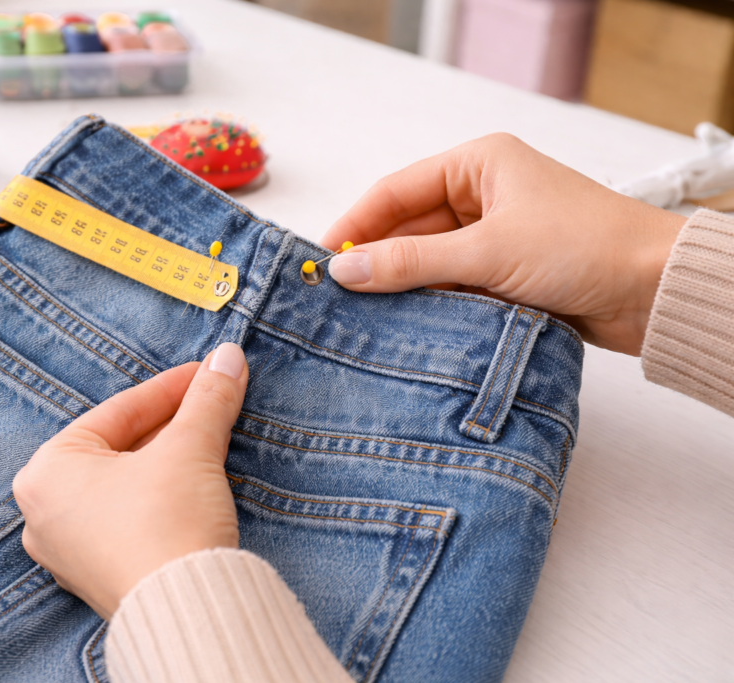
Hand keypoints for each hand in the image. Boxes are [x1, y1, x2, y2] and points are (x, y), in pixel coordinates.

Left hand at [12, 343, 247, 618]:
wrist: (186, 609)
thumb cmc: (168, 524)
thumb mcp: (191, 448)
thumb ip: (208, 399)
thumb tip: (229, 358)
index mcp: (47, 470)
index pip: (119, 411)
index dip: (172, 387)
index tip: (208, 373)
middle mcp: (44, 511)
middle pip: (119, 447)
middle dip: (171, 423)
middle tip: (212, 402)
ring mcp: (68, 549)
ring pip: (124, 484)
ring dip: (167, 459)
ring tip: (208, 438)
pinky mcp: (98, 576)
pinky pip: (126, 518)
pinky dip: (158, 496)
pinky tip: (192, 485)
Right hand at [321, 133, 686, 355]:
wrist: (654, 291)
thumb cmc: (585, 246)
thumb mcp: (487, 251)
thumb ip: (411, 263)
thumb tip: (346, 271)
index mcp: (478, 164)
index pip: (395, 192)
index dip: (355, 225)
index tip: (322, 260)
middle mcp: (482, 195)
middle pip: (408, 229)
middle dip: (376, 261)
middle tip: (337, 297)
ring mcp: (493, 235)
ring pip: (428, 262)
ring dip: (403, 287)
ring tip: (365, 316)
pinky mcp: (505, 273)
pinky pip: (452, 285)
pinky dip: (431, 303)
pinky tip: (406, 325)